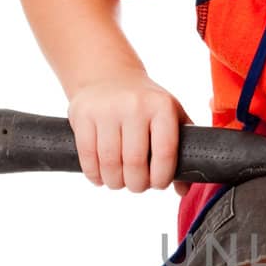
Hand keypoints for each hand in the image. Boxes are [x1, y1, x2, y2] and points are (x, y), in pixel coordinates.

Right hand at [67, 71, 193, 194]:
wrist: (108, 76)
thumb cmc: (145, 104)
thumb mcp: (170, 117)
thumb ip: (181, 151)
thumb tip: (183, 189)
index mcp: (161, 107)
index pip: (165, 153)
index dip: (161, 177)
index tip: (158, 184)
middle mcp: (134, 106)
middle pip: (134, 163)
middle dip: (137, 184)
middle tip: (137, 185)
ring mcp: (106, 110)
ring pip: (109, 164)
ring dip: (115, 182)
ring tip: (119, 181)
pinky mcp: (83, 115)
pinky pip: (87, 157)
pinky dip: (94, 175)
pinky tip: (101, 176)